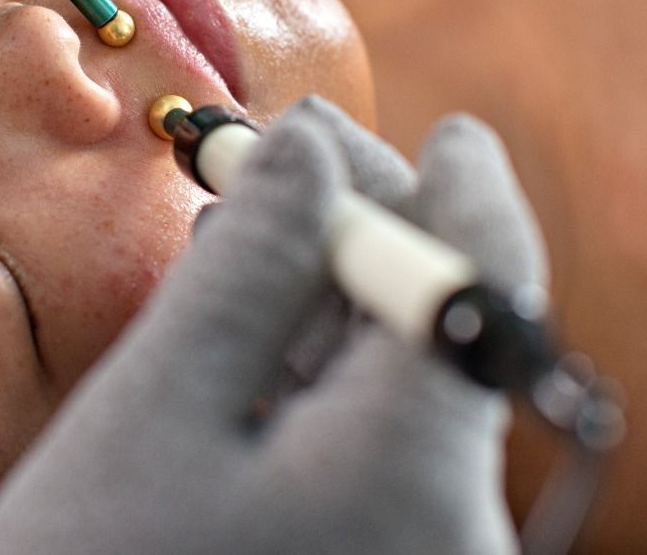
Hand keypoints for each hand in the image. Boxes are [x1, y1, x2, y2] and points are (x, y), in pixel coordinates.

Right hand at [0, 97, 545, 554]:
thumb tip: (309, 150)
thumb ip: (250, 266)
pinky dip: (319, 373)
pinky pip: (374, 446)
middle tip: (295, 155)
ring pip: (401, 388)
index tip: (449, 132)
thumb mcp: (159, 407)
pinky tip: (257, 326)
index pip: (488, 285)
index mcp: (421, 475)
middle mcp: (457, 529)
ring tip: (255, 227)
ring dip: (333, 297)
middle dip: (372, 231)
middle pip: (448, 333)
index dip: (464, 190)